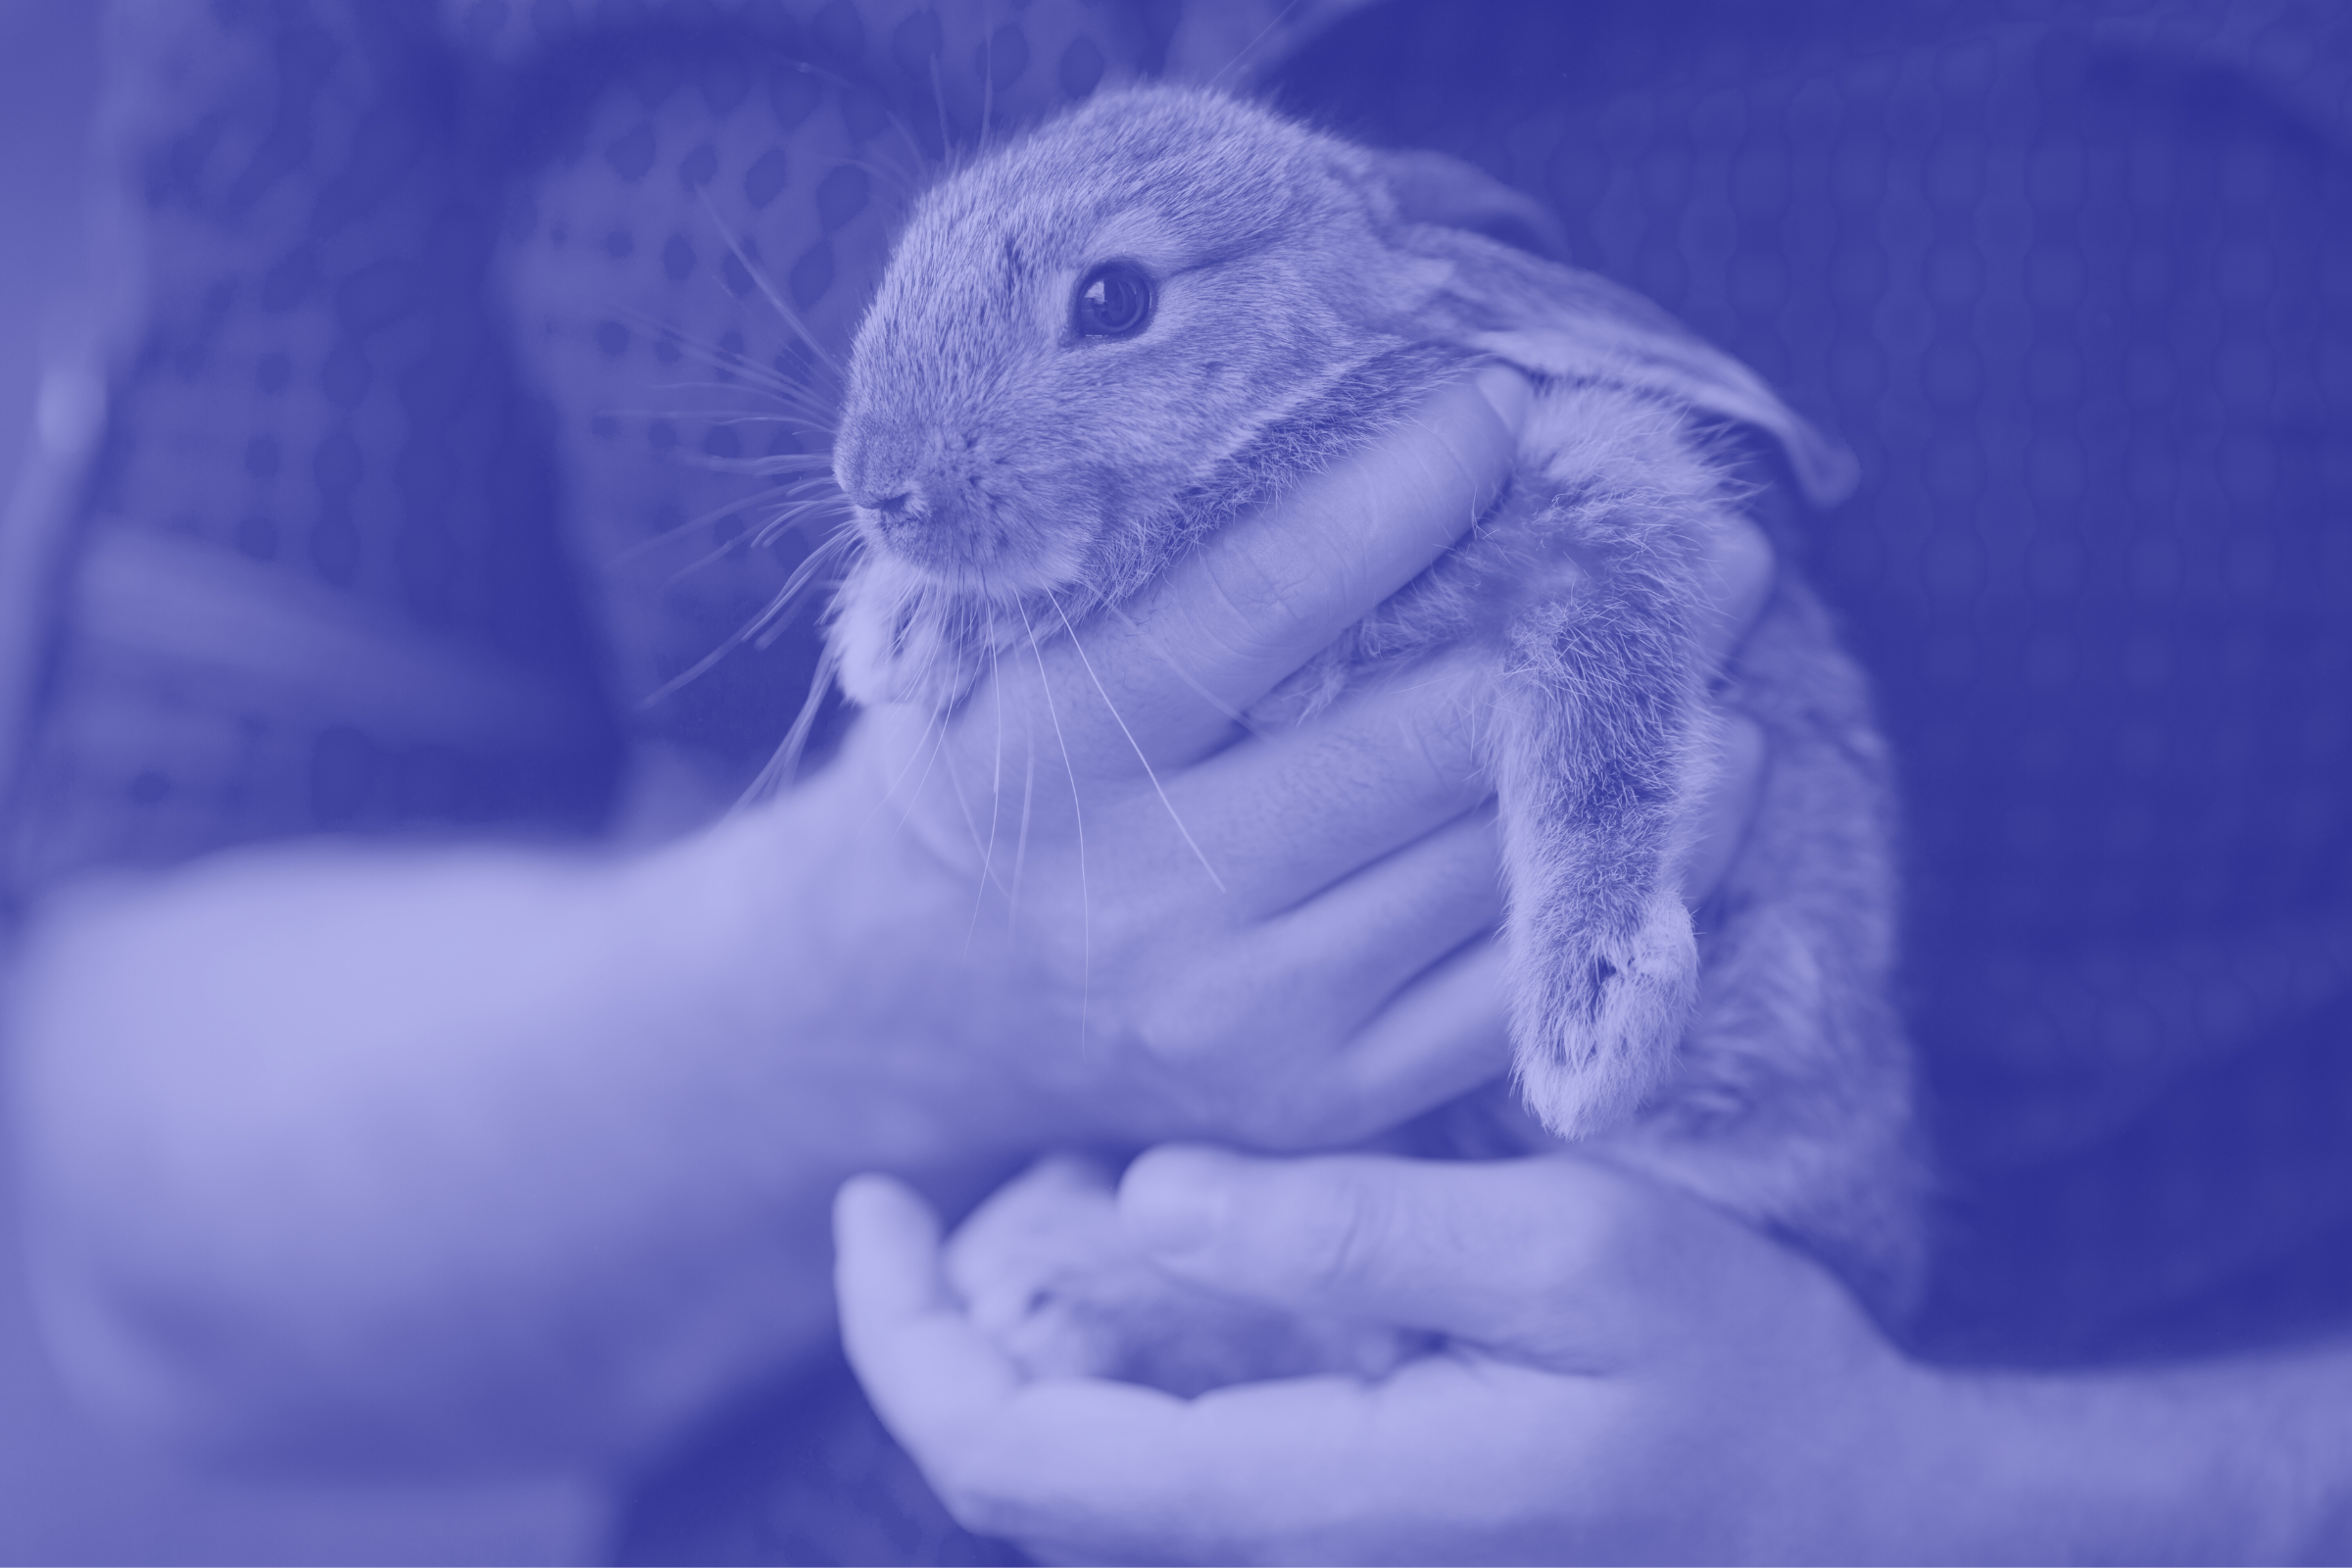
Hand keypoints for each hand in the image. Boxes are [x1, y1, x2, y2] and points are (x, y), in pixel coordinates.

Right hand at [795, 365, 1775, 1156]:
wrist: (933, 1001)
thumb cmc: (1003, 771)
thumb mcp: (1002, 648)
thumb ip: (1139, 554)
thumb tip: (1354, 405)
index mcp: (1047, 751)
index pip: (1254, 600)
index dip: (1399, 492)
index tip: (1505, 405)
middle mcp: (1147, 892)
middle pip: (1416, 734)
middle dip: (1579, 615)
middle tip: (1703, 527)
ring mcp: (1245, 1012)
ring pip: (1490, 860)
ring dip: (1636, 747)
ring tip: (1719, 645)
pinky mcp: (1325, 1097)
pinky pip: (1515, 986)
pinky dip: (1628, 883)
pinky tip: (1698, 796)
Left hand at [835, 1147, 1925, 1565]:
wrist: (1839, 1518)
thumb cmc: (1734, 1376)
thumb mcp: (1571, 1256)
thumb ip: (1347, 1234)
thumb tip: (1145, 1197)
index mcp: (1303, 1495)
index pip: (1011, 1454)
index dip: (901, 1328)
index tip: (872, 1190)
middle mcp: (1272, 1551)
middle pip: (1010, 1473)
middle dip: (933, 1321)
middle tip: (936, 1177)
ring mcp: (1300, 1546)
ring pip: (1072, 1467)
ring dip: (1015, 1327)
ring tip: (1043, 1184)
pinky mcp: (1332, 1519)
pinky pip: (1151, 1454)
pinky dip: (1099, 1348)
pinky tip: (1141, 1244)